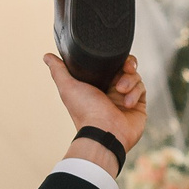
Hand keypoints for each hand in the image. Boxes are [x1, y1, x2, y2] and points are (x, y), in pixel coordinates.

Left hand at [45, 54, 146, 170]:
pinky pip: (142, 89)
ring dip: (129, 81)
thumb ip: (58, 70)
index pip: (109, 64)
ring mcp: (125, 97)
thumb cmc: (84, 112)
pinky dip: (135, 93)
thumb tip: (47, 56)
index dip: (114, 58)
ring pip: (135, 76)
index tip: (115, 57)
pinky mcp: (138, 105)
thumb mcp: (68, 87)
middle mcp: (111, 90)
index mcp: (96, 85)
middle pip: (125, 67)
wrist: (103, 132)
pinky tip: (126, 103)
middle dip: (126, 65)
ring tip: (120, 90)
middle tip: (125, 68)